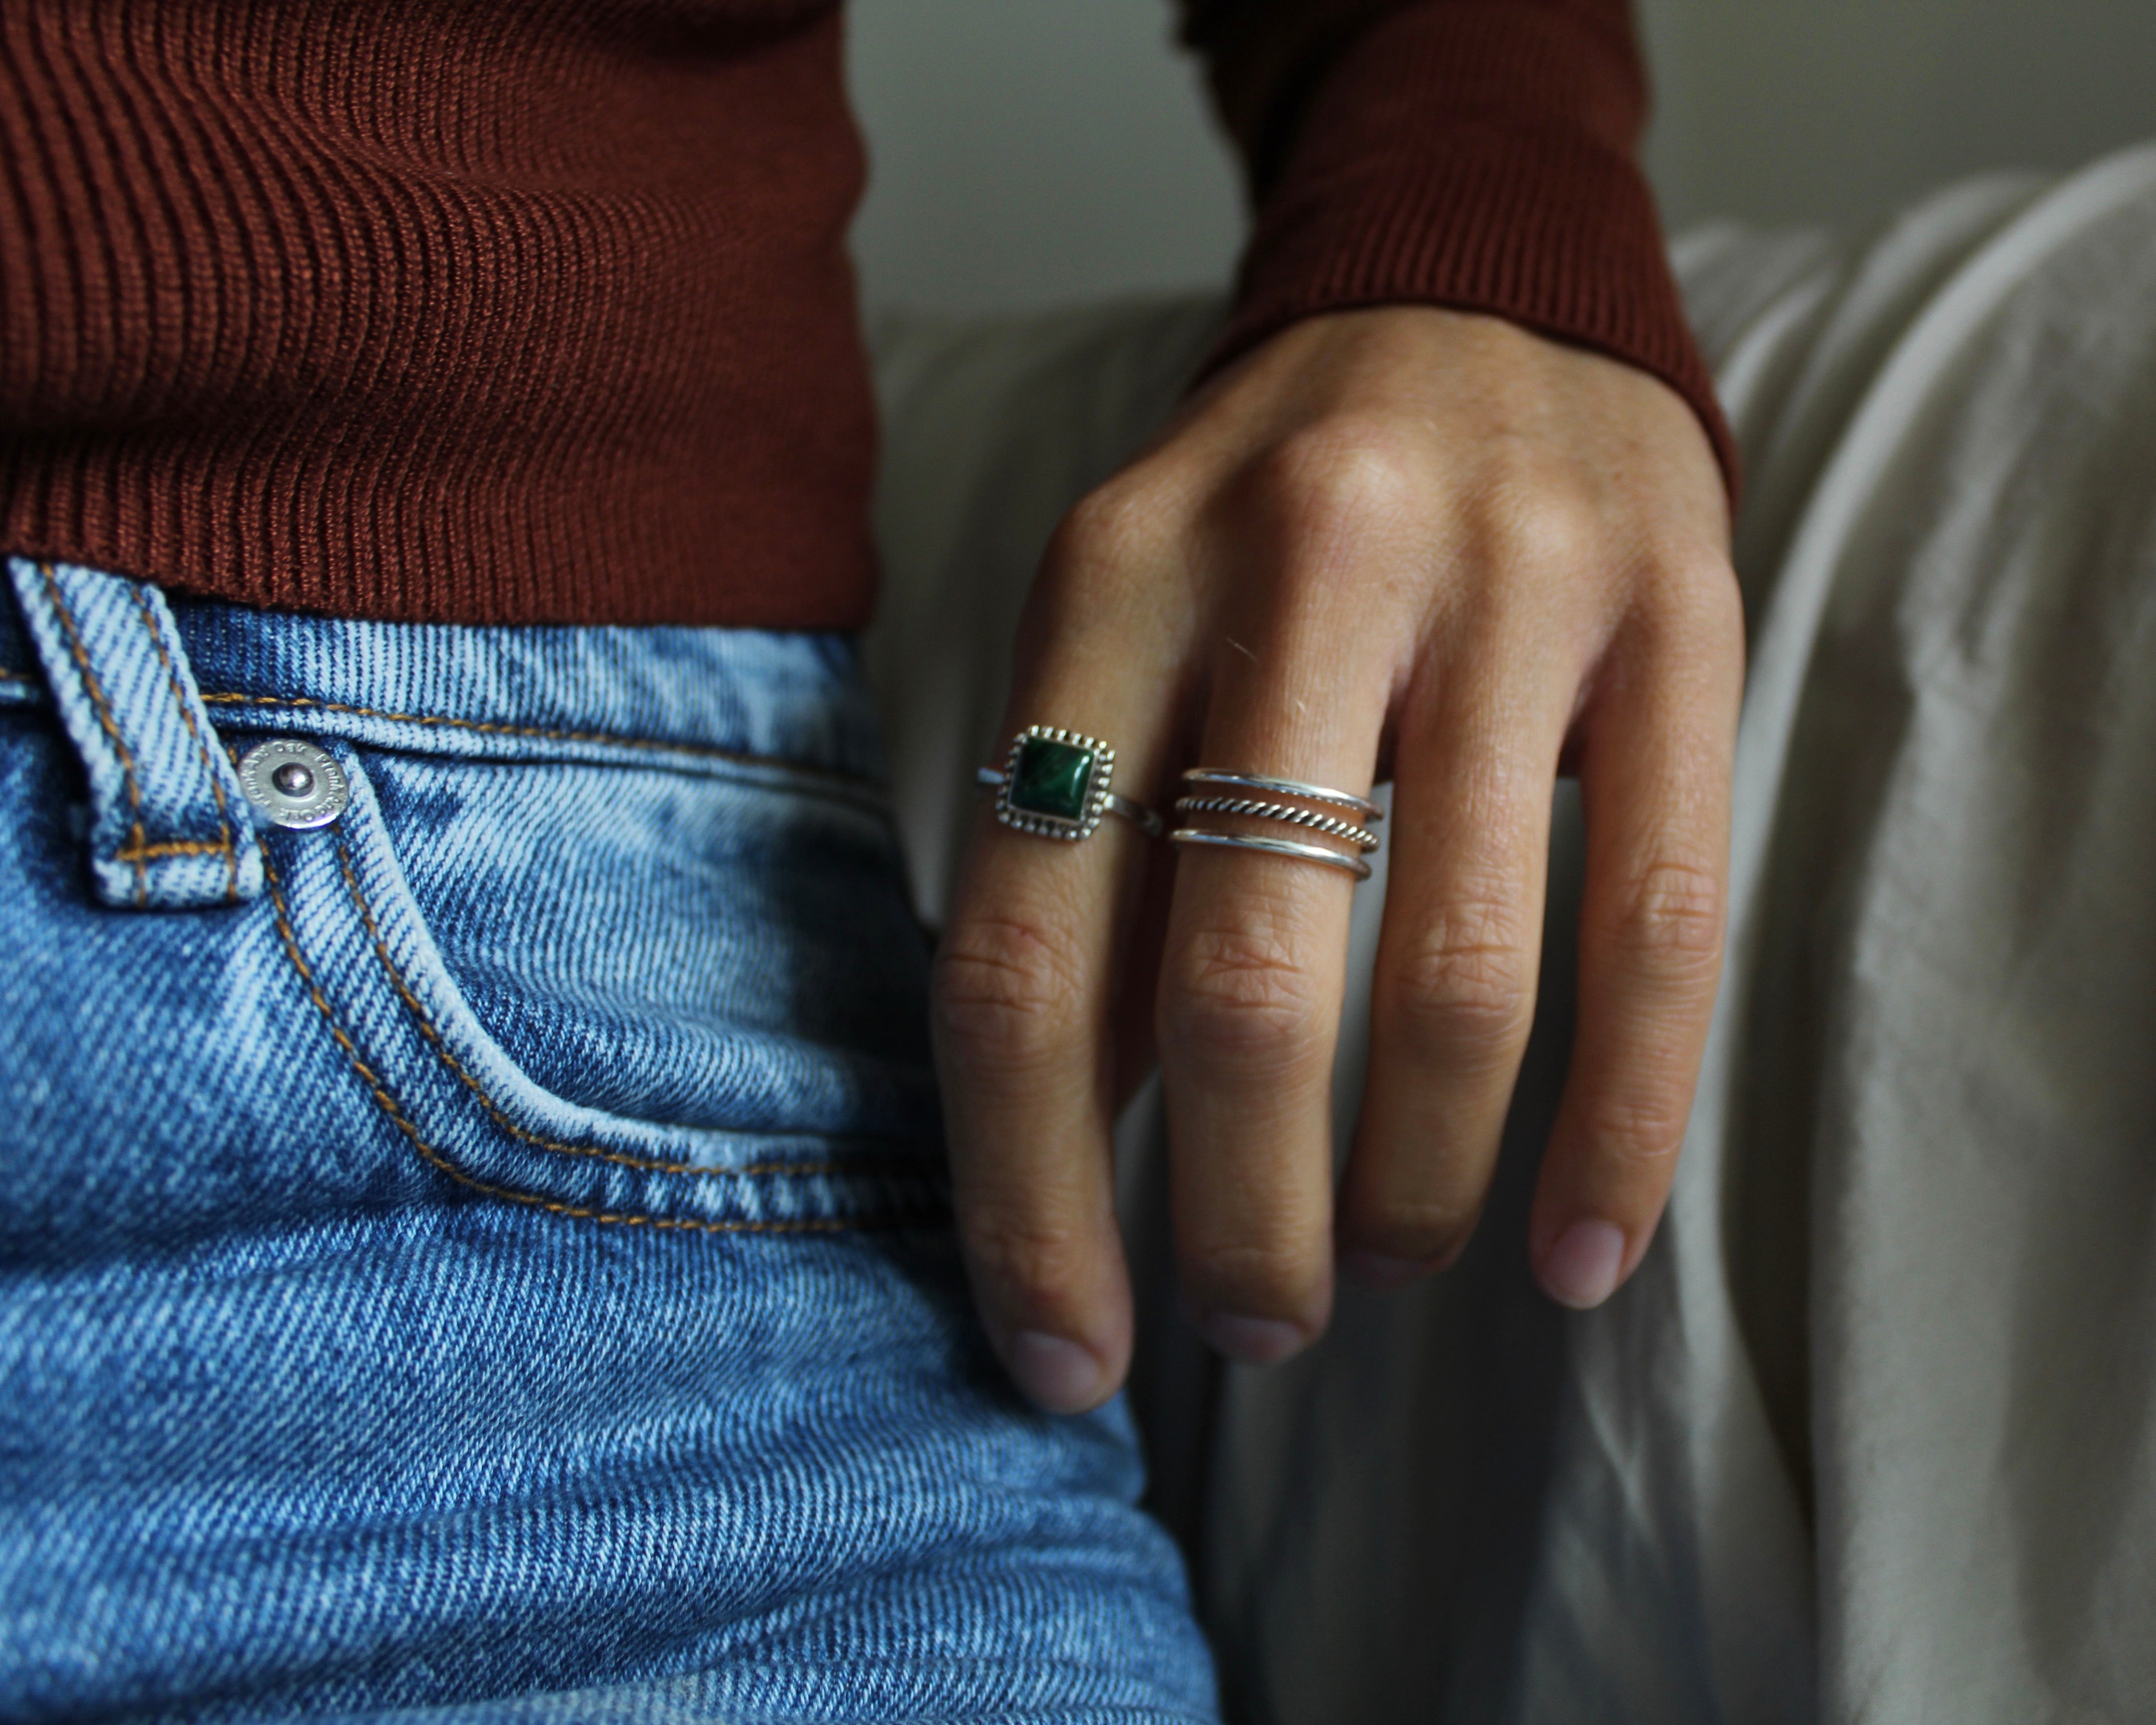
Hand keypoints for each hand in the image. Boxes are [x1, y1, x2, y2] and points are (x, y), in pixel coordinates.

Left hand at [931, 304, 1740, 1412]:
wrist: (1464, 300)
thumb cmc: (1263, 533)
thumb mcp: (1121, 645)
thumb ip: (1080, 875)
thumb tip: (1054, 1172)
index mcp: (1107, 587)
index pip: (1023, 950)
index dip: (1029, 1193)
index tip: (1060, 1359)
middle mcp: (1296, 566)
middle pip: (1239, 988)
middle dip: (1238, 1219)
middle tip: (1252, 1325)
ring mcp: (1505, 580)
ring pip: (1453, 976)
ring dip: (1409, 1183)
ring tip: (1383, 1257)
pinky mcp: (1675, 614)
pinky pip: (1660, 928)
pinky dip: (1617, 1129)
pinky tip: (1580, 1252)